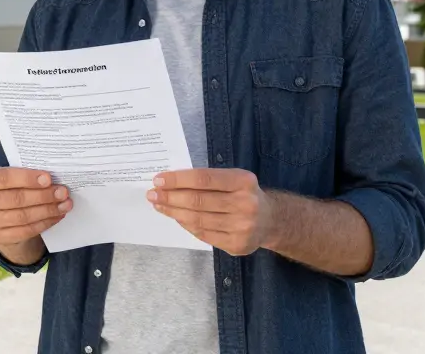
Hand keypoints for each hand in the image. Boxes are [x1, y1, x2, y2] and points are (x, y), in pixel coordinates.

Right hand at [0, 166, 70, 247]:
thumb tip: (54, 178)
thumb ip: (27, 176)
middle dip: (43, 196)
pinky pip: (26, 231)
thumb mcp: (13, 178)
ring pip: (23, 216)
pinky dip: (44, 223)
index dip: (27, 178)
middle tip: (63, 192)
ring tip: (65, 204)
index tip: (48, 178)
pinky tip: (57, 216)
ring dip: (47, 210)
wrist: (2, 215)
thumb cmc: (13, 189)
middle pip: (16, 199)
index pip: (4, 178)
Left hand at [148, 168, 275, 255]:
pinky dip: (187, 225)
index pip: (204, 179)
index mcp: (243, 181)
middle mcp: (246, 204)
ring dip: (174, 212)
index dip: (178, 179)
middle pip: (198, 201)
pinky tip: (177, 218)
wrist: (271, 221)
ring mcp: (243, 227)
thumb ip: (207, 180)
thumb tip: (169, 183)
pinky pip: (204, 234)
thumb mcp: (233, 179)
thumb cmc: (243, 194)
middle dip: (170, 197)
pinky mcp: (237, 245)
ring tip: (159, 206)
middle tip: (152, 195)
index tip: (158, 180)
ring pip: (198, 220)